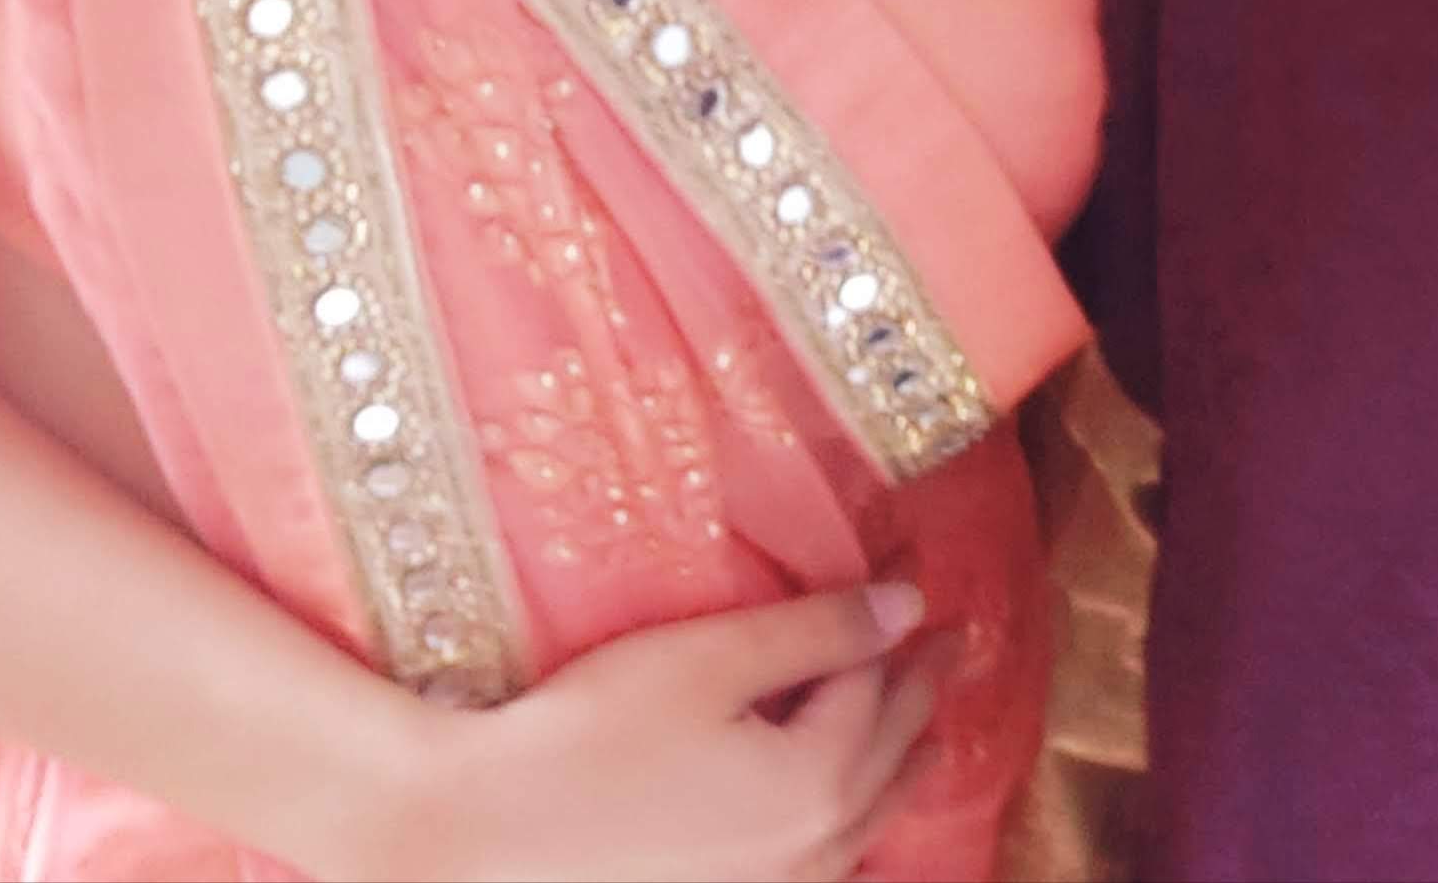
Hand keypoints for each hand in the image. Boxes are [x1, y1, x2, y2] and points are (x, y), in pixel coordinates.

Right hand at [325, 581, 946, 882]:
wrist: (488, 838)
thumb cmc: (592, 735)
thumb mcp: (707, 660)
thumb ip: (816, 632)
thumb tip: (907, 606)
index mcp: (818, 779)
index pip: (876, 682)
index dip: (900, 624)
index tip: (924, 582)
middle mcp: (813, 846)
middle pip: (886, 754)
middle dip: (921, 695)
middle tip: (950, 648)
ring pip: (865, 820)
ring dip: (898, 765)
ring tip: (923, 733)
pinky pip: (827, 862)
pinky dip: (853, 824)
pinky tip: (843, 818)